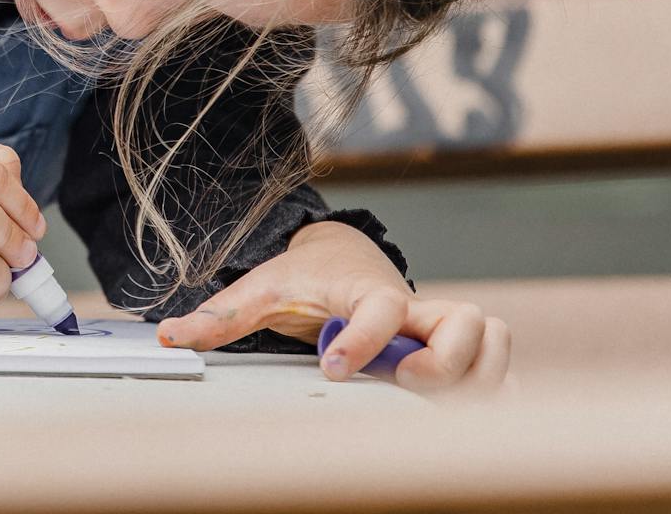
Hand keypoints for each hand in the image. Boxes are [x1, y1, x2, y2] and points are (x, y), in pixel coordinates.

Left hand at [152, 219, 512, 394]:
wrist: (339, 255)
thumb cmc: (303, 276)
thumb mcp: (258, 291)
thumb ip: (219, 316)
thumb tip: (169, 334)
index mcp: (363, 289)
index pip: (380, 308)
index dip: (366, 342)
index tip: (334, 369)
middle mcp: (411, 304)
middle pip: (465, 322)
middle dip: (443, 360)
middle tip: (403, 383)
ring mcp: (437, 323)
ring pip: (494, 336)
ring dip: (477, 372)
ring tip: (436, 401)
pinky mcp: (454, 344)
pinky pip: (501, 363)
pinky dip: (497, 387)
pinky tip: (471, 416)